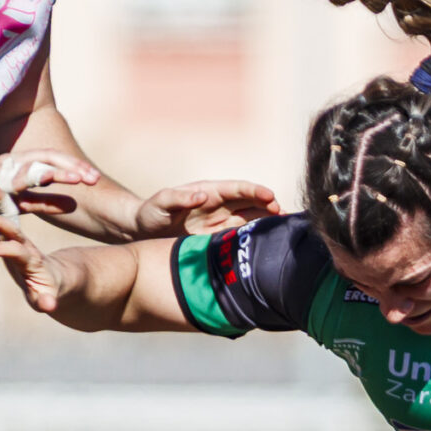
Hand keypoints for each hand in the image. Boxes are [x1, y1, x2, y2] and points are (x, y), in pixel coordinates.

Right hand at [0, 150, 99, 224]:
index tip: (96, 178)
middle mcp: (13, 162)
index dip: (75, 167)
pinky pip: (12, 178)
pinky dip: (30, 177)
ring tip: (79, 177)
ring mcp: (1, 170)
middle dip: (73, 167)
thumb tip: (74, 204)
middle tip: (94, 178)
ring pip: (33, 165)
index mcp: (22, 166)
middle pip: (48, 158)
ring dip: (58, 170)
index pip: (53, 161)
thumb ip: (45, 202)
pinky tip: (45, 179)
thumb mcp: (19, 204)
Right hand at [0, 209, 71, 315]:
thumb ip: (46, 300)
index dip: (6, 251)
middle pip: (14, 234)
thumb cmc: (48, 290)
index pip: (19, 255)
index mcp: (32, 262)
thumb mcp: (47, 298)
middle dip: (1, 224)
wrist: (56, 278)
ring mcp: (18, 241)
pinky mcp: (11, 237)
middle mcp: (26, 248)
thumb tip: (49, 305)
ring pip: (8, 219)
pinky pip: (3, 216)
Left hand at [132, 180, 282, 238]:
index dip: (254, 191)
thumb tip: (202, 195)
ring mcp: (222, 220)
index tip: (270, 196)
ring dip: (268, 220)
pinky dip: (258, 235)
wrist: (144, 231)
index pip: (237, 189)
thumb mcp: (161, 203)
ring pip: (252, 217)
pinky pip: (243, 233)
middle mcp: (220, 204)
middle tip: (284, 214)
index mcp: (209, 191)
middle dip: (268, 205)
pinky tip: (270, 241)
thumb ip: (178, 198)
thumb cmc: (151, 213)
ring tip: (286, 227)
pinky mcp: (221, 236)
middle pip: (250, 202)